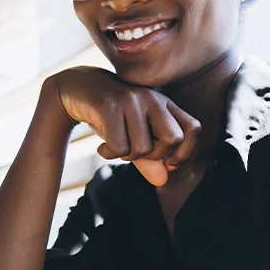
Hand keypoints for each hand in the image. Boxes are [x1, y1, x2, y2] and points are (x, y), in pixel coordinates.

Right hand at [47, 67, 200, 186]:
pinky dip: (109, 153)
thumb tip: (163, 180)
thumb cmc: (111, 116)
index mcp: (164, 103)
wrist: (76, 89)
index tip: (167, 162)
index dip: (185, 152)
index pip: (194, 129)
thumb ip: (150, 159)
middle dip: (155, 156)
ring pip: (143, 148)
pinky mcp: (110, 106)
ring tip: (114, 144)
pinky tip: (102, 146)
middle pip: (173, 139)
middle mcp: (152, 98)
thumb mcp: (133, 136)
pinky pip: (119, 147)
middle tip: (137, 152)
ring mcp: (131, 100)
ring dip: (126, 156)